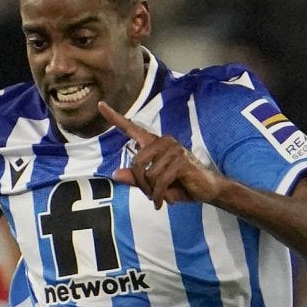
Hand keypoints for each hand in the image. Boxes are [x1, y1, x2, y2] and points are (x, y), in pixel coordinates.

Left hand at [100, 101, 224, 208]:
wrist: (206, 189)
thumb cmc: (179, 185)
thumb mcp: (153, 186)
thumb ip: (135, 179)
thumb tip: (115, 174)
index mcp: (153, 144)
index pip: (131, 129)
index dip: (114, 118)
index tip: (100, 105)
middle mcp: (163, 141)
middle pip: (136, 163)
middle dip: (141, 184)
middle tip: (150, 195)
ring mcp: (174, 149)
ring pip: (148, 174)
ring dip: (151, 191)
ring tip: (160, 196)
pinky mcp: (181, 160)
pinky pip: (160, 181)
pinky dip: (159, 195)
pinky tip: (163, 202)